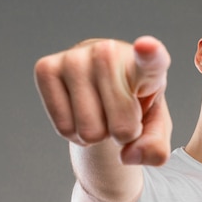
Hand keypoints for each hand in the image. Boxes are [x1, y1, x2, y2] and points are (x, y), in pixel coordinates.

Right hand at [34, 36, 172, 165]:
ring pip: (90, 131)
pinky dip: (74, 133)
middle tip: (121, 115)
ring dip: (97, 134)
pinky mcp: (46, 67)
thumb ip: (156, 148)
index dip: (150, 54)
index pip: (151, 60)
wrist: (103, 89)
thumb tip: (129, 155)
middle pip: (121, 128)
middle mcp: (109, 52)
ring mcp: (75, 57)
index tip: (147, 46)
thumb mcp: (155, 128)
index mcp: (147, 66)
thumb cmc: (134, 106)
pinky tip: (80, 111)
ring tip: (101, 111)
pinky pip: (64, 128)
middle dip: (123, 135)